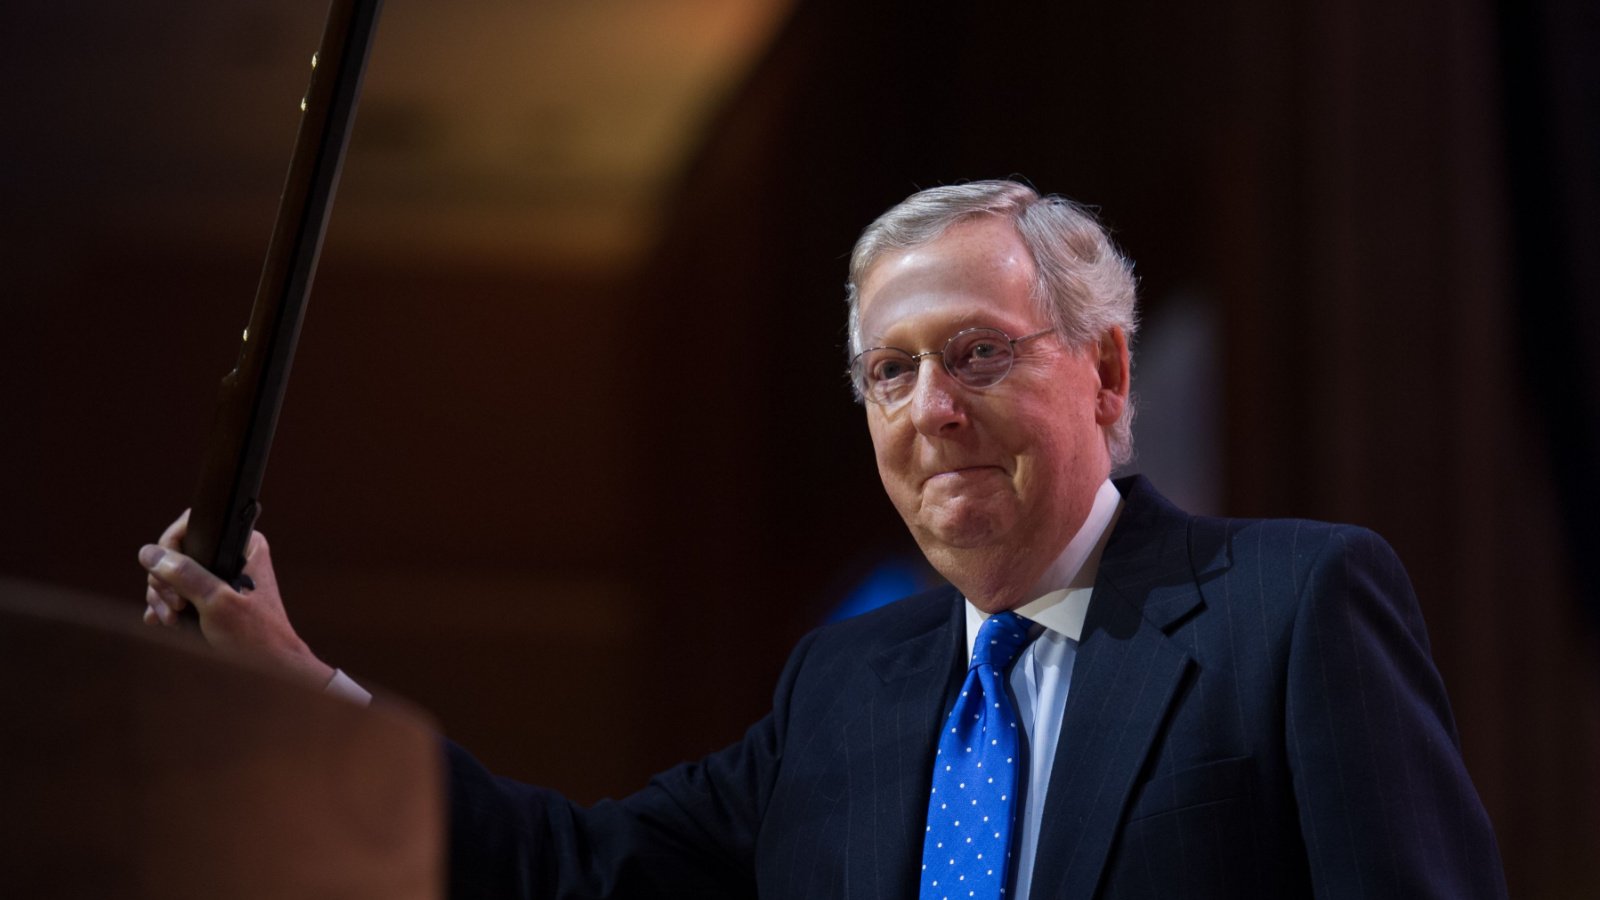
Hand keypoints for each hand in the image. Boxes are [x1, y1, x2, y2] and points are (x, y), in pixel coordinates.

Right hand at [140, 510, 333, 687]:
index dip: (170, 548)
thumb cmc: (255, 636)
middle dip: (165, 581)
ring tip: (171, 620)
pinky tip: (162, 621)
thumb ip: (185, 575)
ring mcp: (220, 577)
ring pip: (173, 574)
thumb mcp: (216, 602)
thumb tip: (148, 553)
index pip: (192, 526)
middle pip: (177, 553)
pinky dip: (167, 606)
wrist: (271, 669)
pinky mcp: (211, 597)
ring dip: (164, 597)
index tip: (166, 576)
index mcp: (244, 545)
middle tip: (174, 607)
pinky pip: (179, 592)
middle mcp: (232, 555)